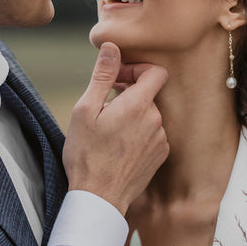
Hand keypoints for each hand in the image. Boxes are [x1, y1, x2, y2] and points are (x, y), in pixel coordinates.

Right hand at [63, 42, 168, 213]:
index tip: (118, 79)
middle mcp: (156, 120)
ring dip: (133, 115)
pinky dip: (138, 133)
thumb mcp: (85, 110)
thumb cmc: (87, 155)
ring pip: (149, 115)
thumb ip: (102, 75)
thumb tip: (111, 47)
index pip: (156, 72)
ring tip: (109, 130)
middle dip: (129, 94)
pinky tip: (118, 145)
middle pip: (149, 94)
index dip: (137, 69)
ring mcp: (160, 140)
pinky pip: (152, 134)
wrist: (99, 198)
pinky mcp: (160, 156)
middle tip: (104, 105)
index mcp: (139, 105)